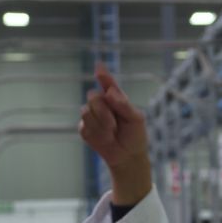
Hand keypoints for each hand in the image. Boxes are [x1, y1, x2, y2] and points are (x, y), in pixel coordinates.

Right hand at [79, 63, 150, 204]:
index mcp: (116, 98)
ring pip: (87, 110)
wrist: (128, 156)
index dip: (103, 75)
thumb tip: (110, 92)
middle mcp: (103, 103)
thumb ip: (124, 105)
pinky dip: (96, 131)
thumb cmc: (135, 135)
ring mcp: (92, 115)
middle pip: (93, 96)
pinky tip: (105, 137)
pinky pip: (84, 124)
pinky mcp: (84, 127)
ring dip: (100, 122)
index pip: (108, 84)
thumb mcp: (136, 119)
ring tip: (112, 132)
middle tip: (114, 124)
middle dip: (103, 111)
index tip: (99, 67)